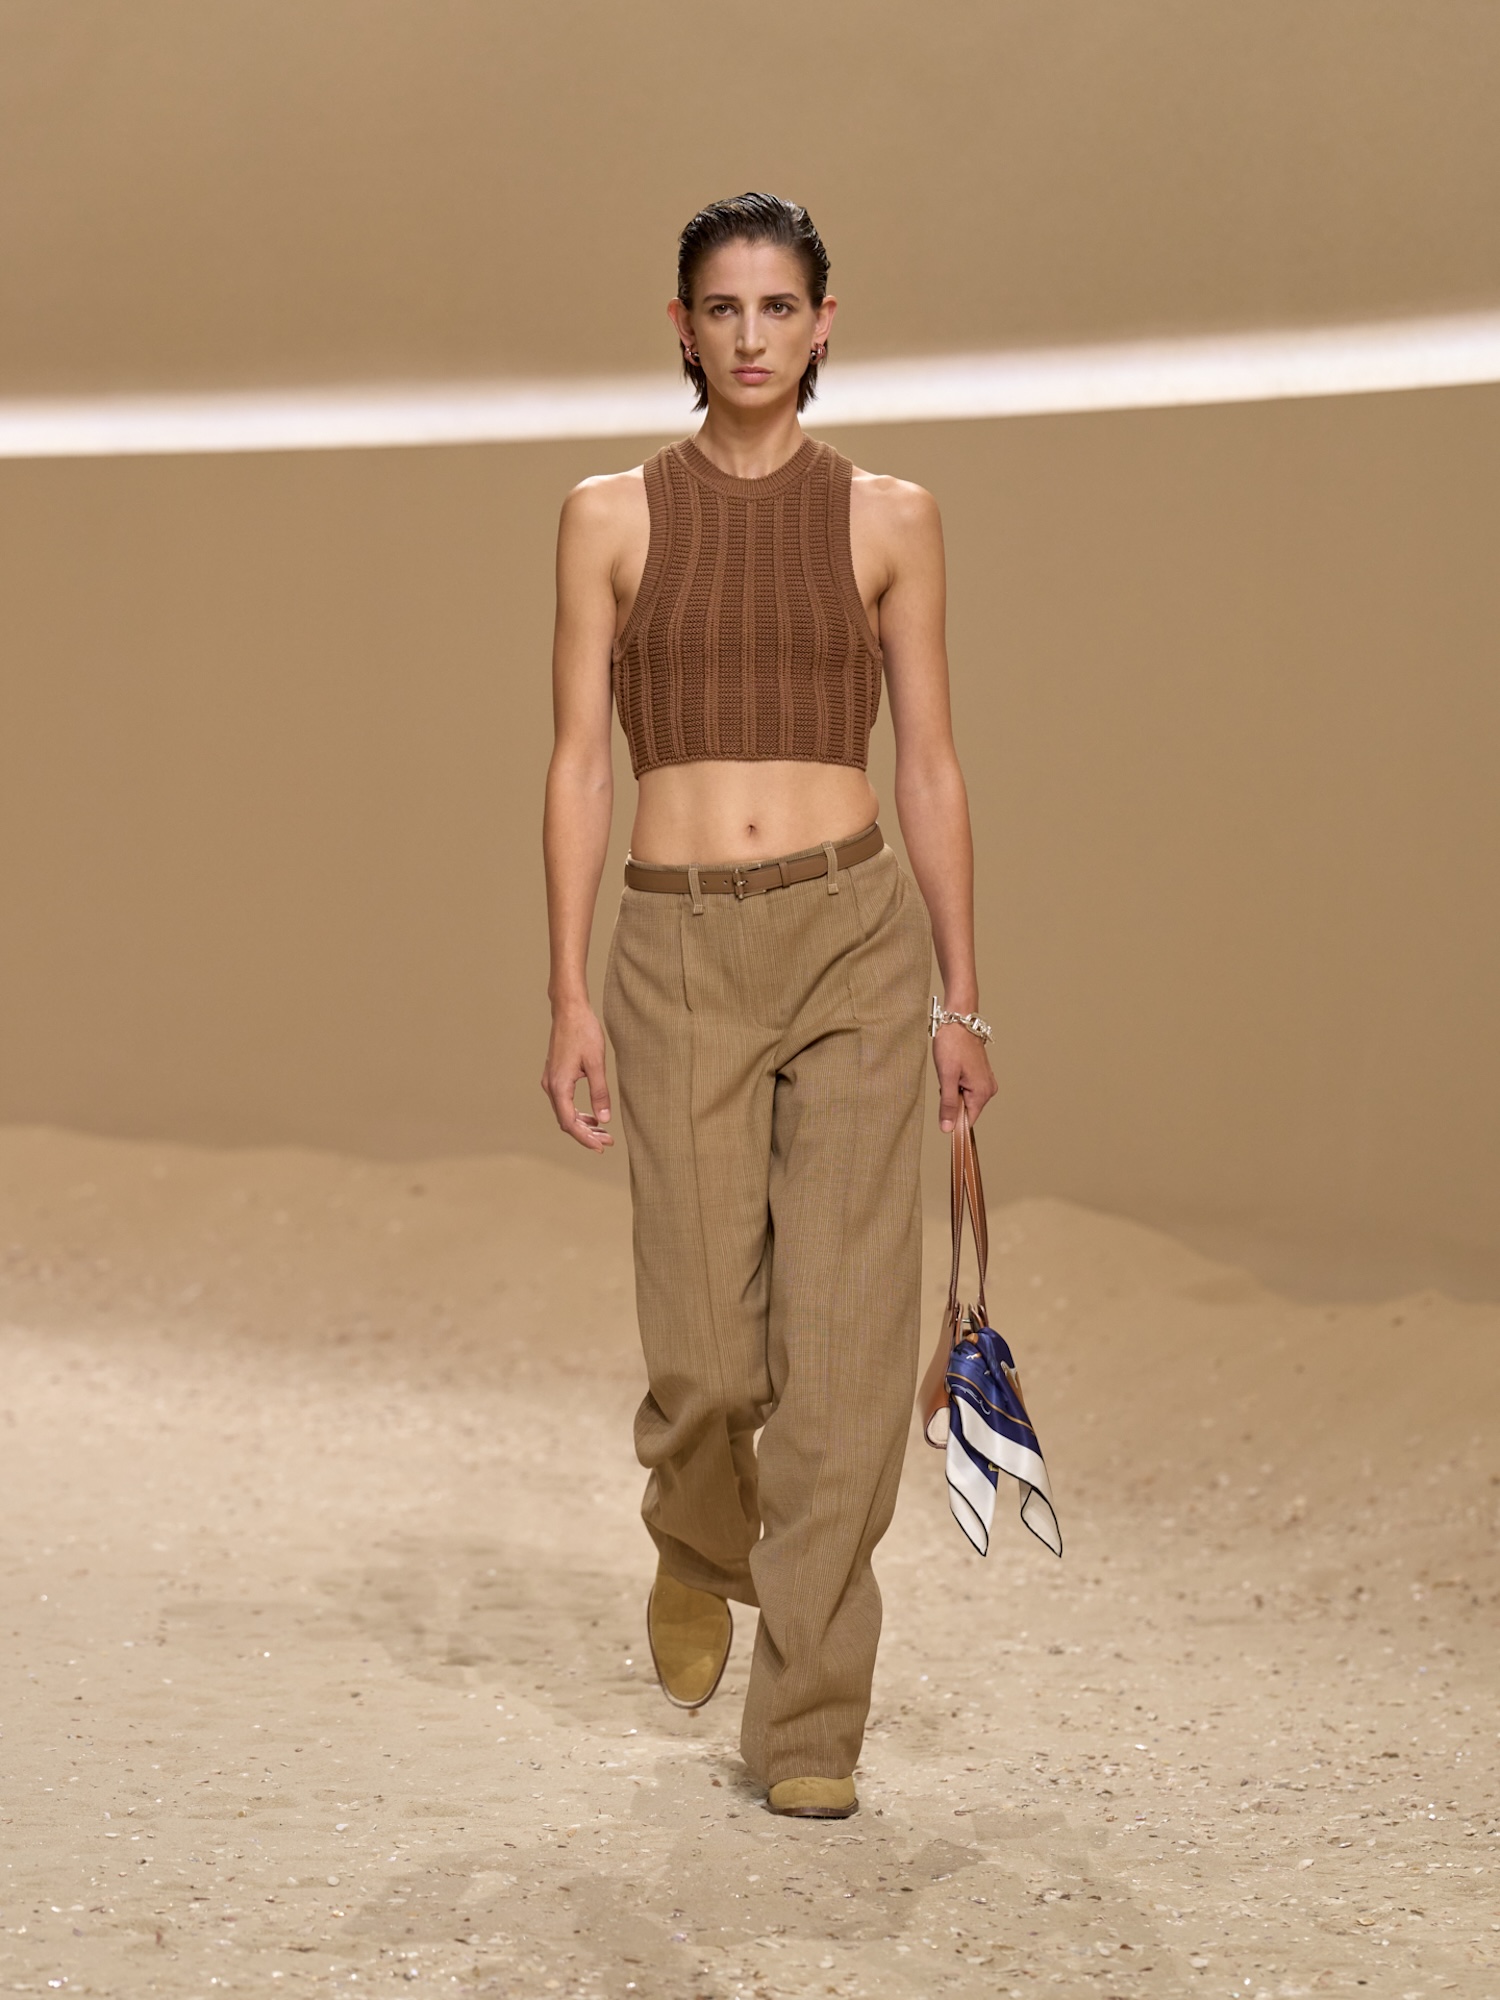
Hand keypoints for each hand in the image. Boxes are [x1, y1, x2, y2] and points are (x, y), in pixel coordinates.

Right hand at [541, 1001, 614, 1150]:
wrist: (569, 1011)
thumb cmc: (583, 1032)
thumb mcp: (596, 1064)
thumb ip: (600, 1093)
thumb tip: (604, 1119)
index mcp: (559, 1086)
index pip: (569, 1123)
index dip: (585, 1139)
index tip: (600, 1148)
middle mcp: (551, 1086)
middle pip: (566, 1121)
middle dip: (586, 1134)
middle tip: (607, 1142)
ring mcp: (551, 1081)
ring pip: (565, 1112)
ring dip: (582, 1124)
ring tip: (603, 1132)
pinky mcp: (555, 1075)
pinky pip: (564, 1102)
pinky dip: (577, 1112)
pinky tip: (592, 1116)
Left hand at [932, 1022, 996, 1132]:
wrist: (958, 1021)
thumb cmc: (953, 1044)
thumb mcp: (946, 1077)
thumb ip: (948, 1105)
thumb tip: (947, 1128)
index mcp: (982, 1093)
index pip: (967, 1121)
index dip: (953, 1119)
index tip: (943, 1107)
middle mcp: (988, 1089)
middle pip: (965, 1109)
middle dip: (952, 1100)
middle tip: (948, 1080)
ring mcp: (986, 1081)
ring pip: (964, 1098)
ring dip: (953, 1090)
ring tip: (951, 1071)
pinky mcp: (981, 1075)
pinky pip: (966, 1088)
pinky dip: (957, 1082)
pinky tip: (954, 1069)